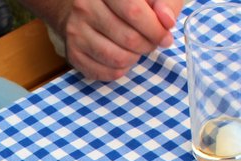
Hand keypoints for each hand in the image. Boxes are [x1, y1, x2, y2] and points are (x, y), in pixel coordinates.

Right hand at [50, 0, 184, 79]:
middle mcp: (85, 7)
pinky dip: (120, 70)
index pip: (134, 12)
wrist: (86, 9)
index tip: (166, 37)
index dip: (156, 29)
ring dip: (134, 58)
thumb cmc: (124, 1)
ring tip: (137, 50)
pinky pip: (104, 72)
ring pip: (117, 58)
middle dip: (147, 46)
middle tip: (151, 43)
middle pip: (128, 38)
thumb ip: (165, 2)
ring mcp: (76, 32)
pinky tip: (123, 58)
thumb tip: (167, 22)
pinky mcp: (72, 53)